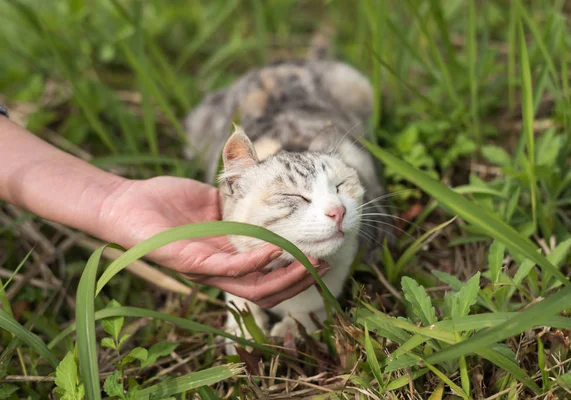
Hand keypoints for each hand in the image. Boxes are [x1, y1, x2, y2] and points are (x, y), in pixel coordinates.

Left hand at [100, 176, 328, 307]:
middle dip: (299, 280)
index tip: (321, 255)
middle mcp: (219, 270)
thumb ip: (238, 202)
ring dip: (286, 277)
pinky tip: (276, 247)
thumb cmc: (164, 201)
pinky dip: (257, 261)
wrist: (126, 201)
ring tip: (309, 261)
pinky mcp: (193, 263)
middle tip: (324, 263)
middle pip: (267, 290)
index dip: (295, 271)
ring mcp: (207, 270)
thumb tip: (264, 189)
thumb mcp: (213, 199)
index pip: (267, 275)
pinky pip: (231, 269)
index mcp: (226, 256)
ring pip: (254, 288)